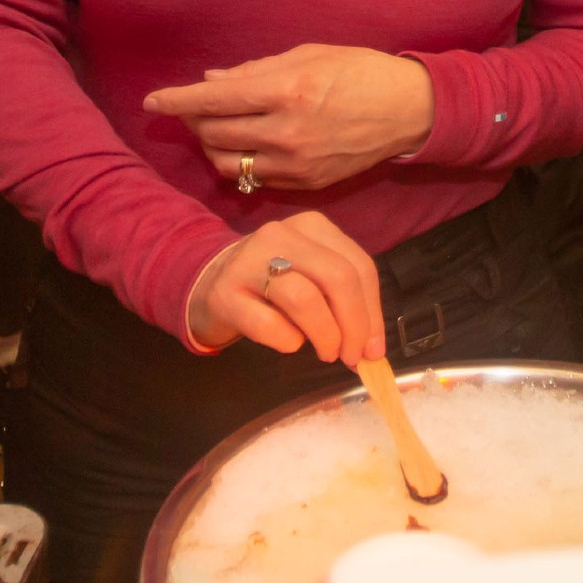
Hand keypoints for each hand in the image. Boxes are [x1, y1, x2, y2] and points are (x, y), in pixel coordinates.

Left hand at [145, 44, 432, 190]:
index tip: (153, 101)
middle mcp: (287, 132)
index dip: (177, 101)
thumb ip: (254, 70)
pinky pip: (256, 179)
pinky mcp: (307, 184)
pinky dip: (241, 163)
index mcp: (287, 91)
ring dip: (212, 147)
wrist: (409, 111)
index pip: (214, 100)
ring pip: (229, 165)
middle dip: (194, 122)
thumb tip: (211, 80)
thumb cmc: (359, 71)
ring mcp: (297, 164)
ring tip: (216, 130)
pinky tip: (246, 146)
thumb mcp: (307, 55)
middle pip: (214, 135)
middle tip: (194, 109)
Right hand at [187, 212, 384, 363]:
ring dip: (325, 335)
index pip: (359, 266)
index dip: (373, 312)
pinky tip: (288, 343)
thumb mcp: (312, 279)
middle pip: (337, 278)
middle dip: (355, 325)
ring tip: (326, 352)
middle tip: (352, 356)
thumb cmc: (272, 285)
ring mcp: (248, 262)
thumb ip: (345, 303)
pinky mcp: (225, 294)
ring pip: (304, 298)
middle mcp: (280, 235)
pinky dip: (289, 342)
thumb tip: (372, 348)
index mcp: (311, 227)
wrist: (209, 284)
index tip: (374, 348)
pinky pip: (270, 325)